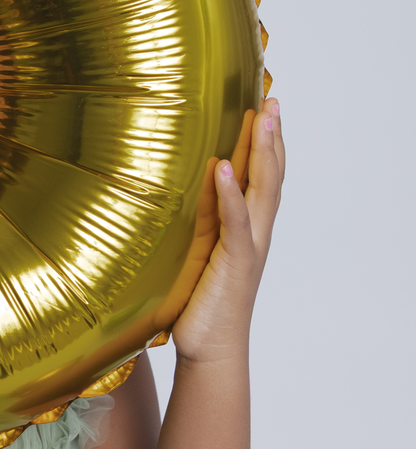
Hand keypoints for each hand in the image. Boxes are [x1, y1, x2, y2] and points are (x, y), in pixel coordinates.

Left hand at [171, 98, 284, 364]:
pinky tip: (225, 168)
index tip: (265, 106)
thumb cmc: (199, 301)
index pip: (263, 176)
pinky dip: (231, 194)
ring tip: (262, 118)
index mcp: (247, 227)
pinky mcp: (236, 262)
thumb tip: (174, 189)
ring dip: (263, 153)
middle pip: (271, 175)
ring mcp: (249, 246)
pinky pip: (236, 222)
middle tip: (272, 100)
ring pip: (263, 191)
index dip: (268, 142)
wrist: (209, 348)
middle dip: (272, 136)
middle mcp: (255, 232)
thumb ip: (196, 220)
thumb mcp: (196, 249)